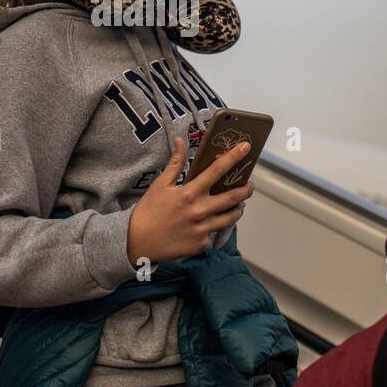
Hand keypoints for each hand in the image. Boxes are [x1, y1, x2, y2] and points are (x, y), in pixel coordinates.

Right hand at [126, 136, 253, 264]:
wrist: (137, 242)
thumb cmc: (148, 212)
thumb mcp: (159, 185)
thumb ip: (175, 163)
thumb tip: (180, 141)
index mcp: (189, 193)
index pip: (217, 171)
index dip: (233, 158)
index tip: (246, 148)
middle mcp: (199, 211)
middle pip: (232, 198)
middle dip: (246, 190)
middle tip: (249, 185)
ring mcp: (202, 230)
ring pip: (230, 218)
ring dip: (237, 209)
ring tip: (238, 205)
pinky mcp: (201, 245)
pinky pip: (214, 233)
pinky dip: (214, 227)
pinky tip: (210, 223)